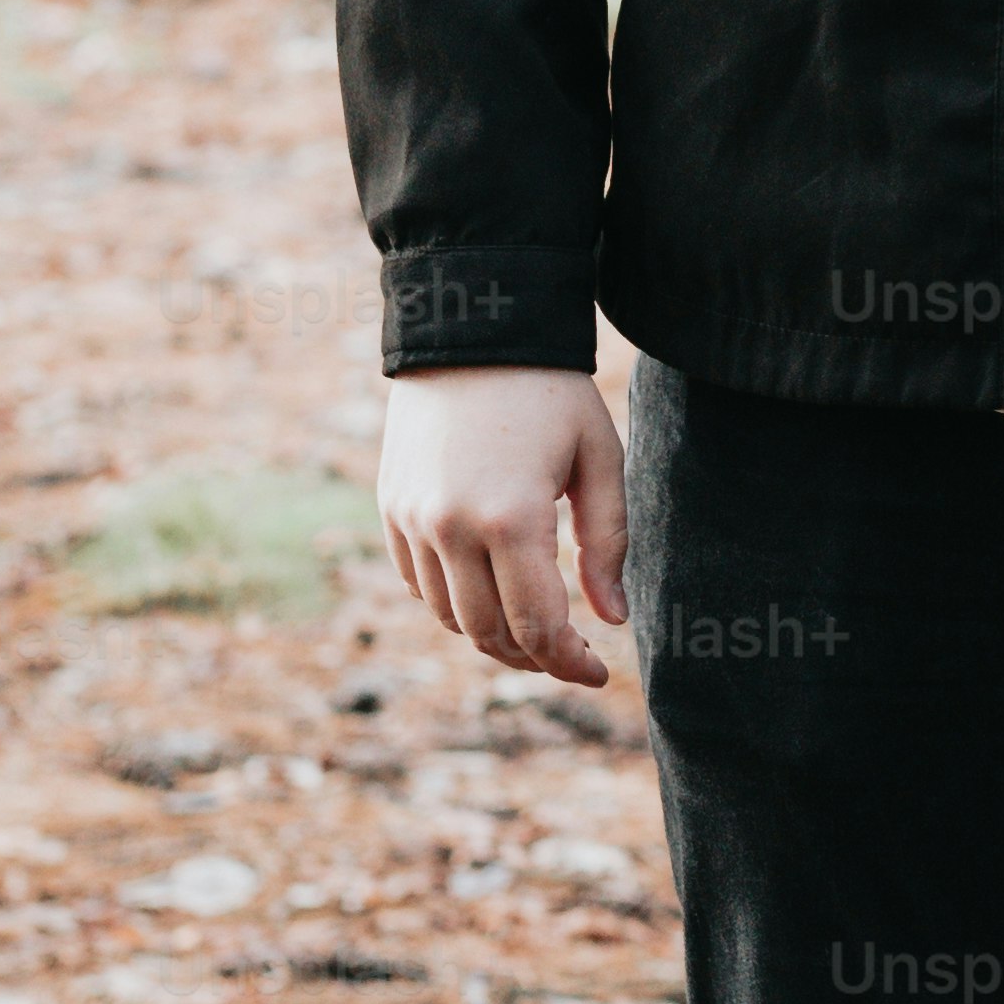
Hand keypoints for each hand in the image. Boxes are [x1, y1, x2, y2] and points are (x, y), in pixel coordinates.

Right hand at [382, 365, 625, 688]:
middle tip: (570, 658)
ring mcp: (412, 520)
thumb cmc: (550, 392)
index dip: (570, 662)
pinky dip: (453, 603)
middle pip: (489, 634)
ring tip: (535, 629)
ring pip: (449, 617)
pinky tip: (490, 593)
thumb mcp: (599, 458)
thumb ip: (607, 544)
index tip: (599, 673)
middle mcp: (451, 528)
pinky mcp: (391, 508)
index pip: (538, 626)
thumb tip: (612, 618)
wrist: (472, 331)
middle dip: (533, 658)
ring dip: (493, 636)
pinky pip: (417, 584)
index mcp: (512, 519)